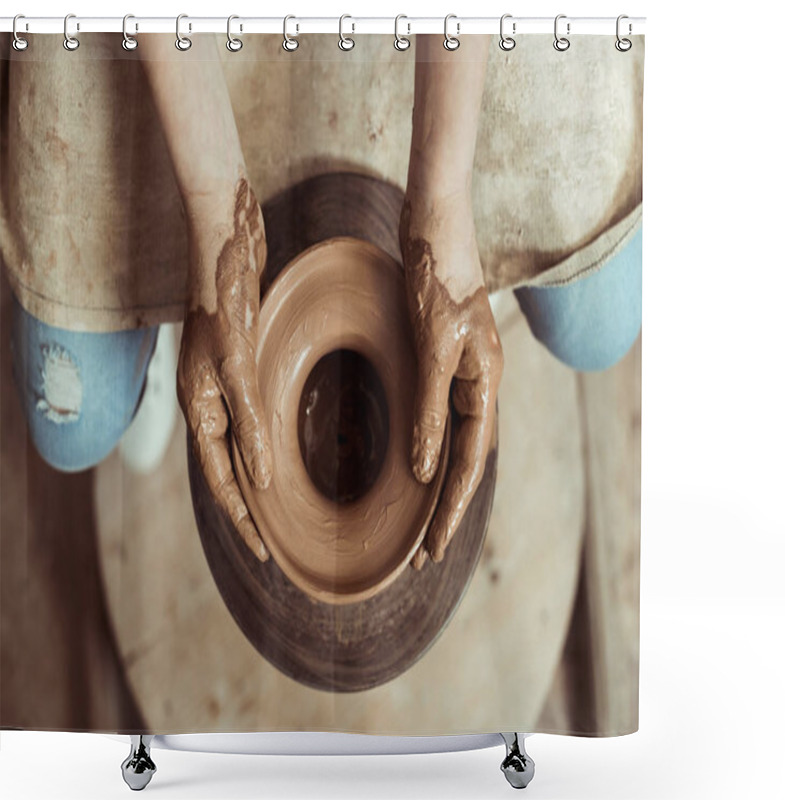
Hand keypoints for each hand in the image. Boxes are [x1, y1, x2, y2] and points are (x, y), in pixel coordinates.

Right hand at [178, 177, 272, 561]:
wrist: (225, 245)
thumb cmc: (226, 300)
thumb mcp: (238, 365)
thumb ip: (249, 422)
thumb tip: (261, 480)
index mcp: (199, 406)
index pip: (220, 480)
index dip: (242, 519)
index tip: (263, 553)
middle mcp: (206, 401)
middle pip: (226, 470)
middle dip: (247, 509)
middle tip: (271, 542)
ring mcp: (221, 384)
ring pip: (238, 447)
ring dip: (256, 480)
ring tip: (278, 509)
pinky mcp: (238, 366)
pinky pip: (249, 419)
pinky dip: (263, 443)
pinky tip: (282, 450)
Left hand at [400, 187, 502, 568]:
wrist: (432, 225)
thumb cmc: (436, 278)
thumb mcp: (433, 346)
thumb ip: (429, 408)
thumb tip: (426, 469)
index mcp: (486, 382)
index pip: (471, 461)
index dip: (451, 508)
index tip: (431, 548)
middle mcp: (479, 383)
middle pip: (466, 460)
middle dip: (446, 508)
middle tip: (423, 554)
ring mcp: (463, 371)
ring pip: (455, 443)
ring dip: (439, 484)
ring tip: (421, 524)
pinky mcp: (444, 359)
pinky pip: (441, 417)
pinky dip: (430, 448)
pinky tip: (418, 465)